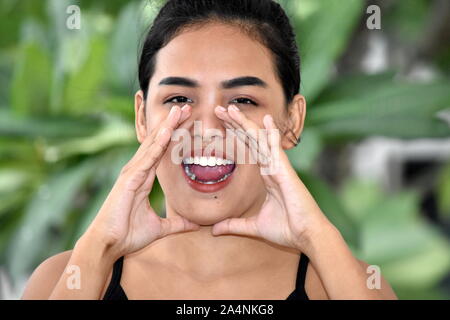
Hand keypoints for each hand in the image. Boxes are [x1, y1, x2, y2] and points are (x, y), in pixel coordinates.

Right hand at [81, 105, 199, 259]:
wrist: (109, 245)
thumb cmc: (128, 235)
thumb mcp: (160, 228)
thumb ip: (177, 224)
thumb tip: (196, 224)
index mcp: (144, 178)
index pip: (163, 152)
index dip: (175, 136)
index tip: (189, 123)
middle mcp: (138, 171)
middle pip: (159, 142)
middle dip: (172, 124)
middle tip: (187, 107)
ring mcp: (132, 173)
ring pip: (153, 145)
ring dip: (167, 127)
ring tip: (180, 110)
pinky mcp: (129, 179)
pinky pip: (147, 158)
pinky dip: (158, 143)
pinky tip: (168, 131)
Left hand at [212, 105, 332, 252]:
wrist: (306, 237)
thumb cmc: (286, 230)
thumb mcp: (254, 226)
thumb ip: (234, 225)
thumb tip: (214, 230)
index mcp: (266, 176)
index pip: (248, 149)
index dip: (236, 134)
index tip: (221, 122)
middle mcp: (272, 167)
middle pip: (251, 140)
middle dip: (236, 124)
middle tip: (219, 109)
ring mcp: (279, 168)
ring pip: (260, 141)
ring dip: (245, 124)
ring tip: (231, 109)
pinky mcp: (286, 173)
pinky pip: (276, 150)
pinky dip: (270, 134)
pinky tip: (266, 119)